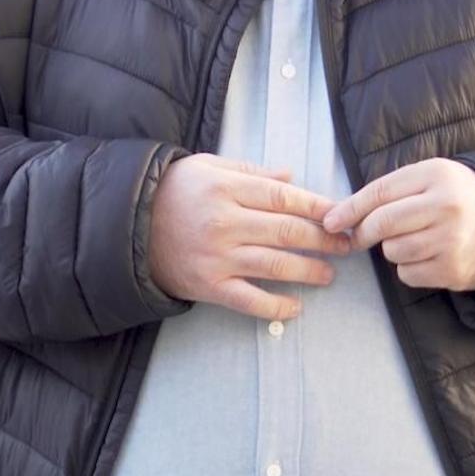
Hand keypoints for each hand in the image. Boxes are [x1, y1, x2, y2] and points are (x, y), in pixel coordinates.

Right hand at [148, 154, 349, 321]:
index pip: (284, 198)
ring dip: (309, 271)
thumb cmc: (174, 192)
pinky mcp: (209, 286)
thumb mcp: (209, 168)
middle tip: (347, 245)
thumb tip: (290, 177)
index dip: (318, 207)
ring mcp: (218, 257)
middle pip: (287, 232)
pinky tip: (296, 307)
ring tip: (330, 274)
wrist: (127, 226)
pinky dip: (276, 306)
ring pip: (276, 265)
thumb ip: (251, 172)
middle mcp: (225, 222)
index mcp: (227, 189)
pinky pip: (250, 300)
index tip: (341, 214)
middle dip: (324, 240)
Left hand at [322, 159, 474, 292]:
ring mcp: (451, 241)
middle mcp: (445, 207)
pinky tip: (427, 255)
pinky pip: (408, 274)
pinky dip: (408, 268)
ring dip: (392, 249)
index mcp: (436, 176)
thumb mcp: (430, 177)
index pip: (380, 192)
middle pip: (382, 223)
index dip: (350, 208)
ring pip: (393, 251)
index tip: (329, 221)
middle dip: (362, 232)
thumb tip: (341, 215)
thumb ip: (390, 190)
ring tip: (412, 239)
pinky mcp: (454, 271)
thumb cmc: (458, 196)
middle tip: (358, 237)